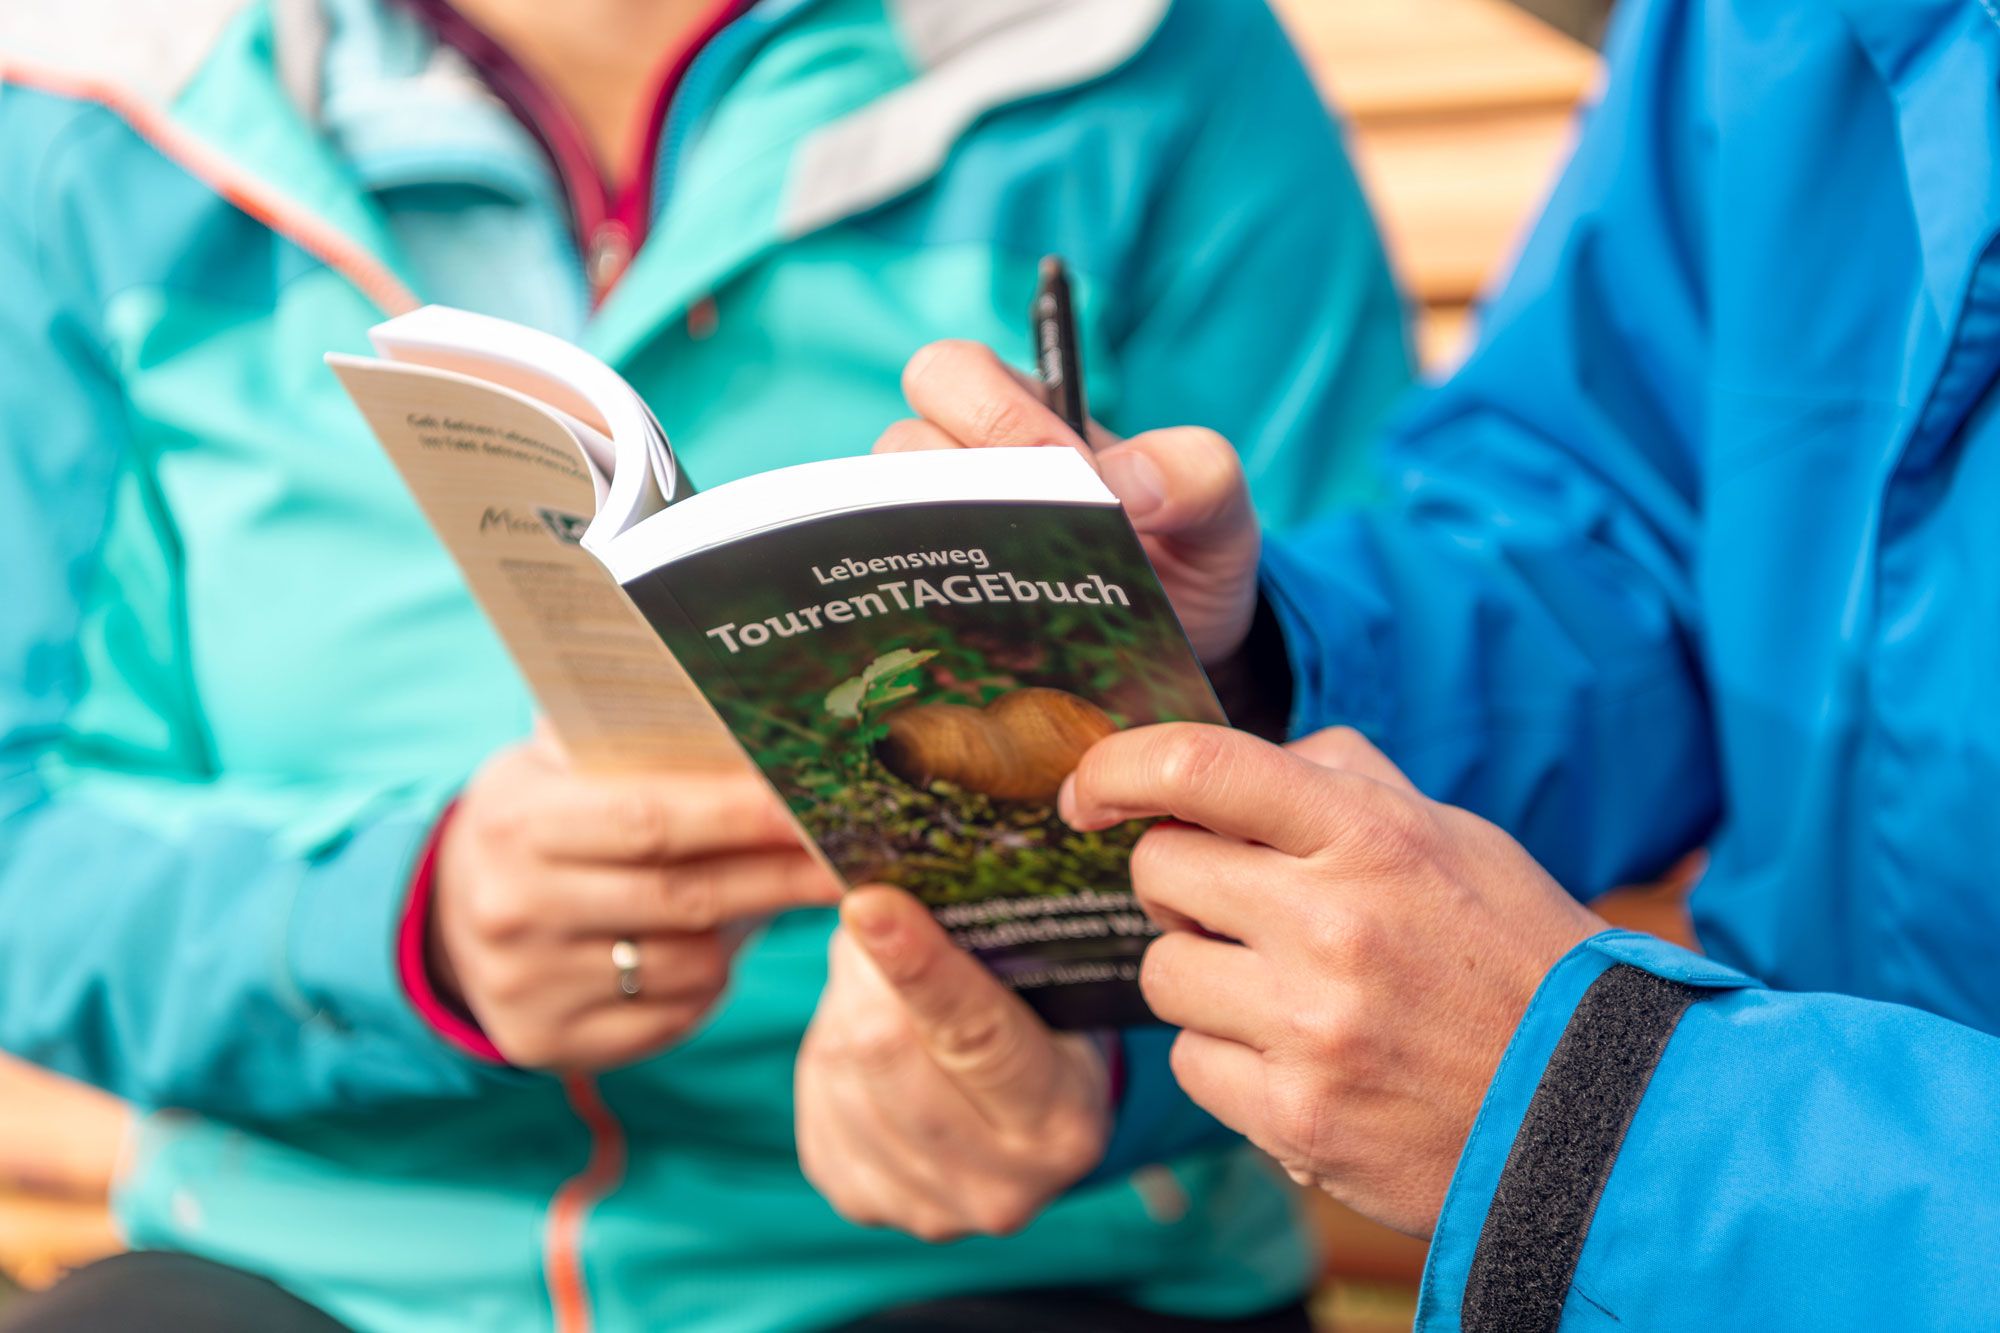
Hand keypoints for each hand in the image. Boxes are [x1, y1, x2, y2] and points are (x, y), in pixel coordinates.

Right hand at [432, 733, 841, 1069]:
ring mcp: (529, 987)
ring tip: (782, 891)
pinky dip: (710, 981)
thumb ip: (627, 740)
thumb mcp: (552, 764)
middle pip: (684, 896)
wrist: (451, 917)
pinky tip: (720, 946)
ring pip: (689, 963)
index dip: (740, 813)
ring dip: (749, 928)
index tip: (813, 801)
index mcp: (517, 823)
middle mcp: (514, 910)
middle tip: (849, 852)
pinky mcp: (550, 1043)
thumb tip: (741, 708)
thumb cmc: (538, 819)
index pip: (649, 820)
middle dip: (779, 873)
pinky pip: (671, 1016)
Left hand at [795, 887, 1110, 1241]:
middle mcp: (1000, 1184)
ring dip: (845, 1009)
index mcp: (1062, 1122)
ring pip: (840, 1070)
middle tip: (875, 919)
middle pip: (885, 1053)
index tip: (869, 903)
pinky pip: (817, 1097)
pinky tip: (864, 1039)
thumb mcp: (1039, 990)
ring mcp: (927, 1207)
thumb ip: (968, 954)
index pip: (976, 1032)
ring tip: (880, 986)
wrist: (1028, 1128)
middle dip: (867, 974)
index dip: (918, 965)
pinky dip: (831, 1049)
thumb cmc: (1041, 1033)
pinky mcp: (863, 1202)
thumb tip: (875, 910)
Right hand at [877, 341, 1262, 664]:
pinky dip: (921, 613)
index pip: (953, 373)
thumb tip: (1125, 481)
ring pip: (882, 521)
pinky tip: (973, 642)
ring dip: (932, 552)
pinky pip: (894, 601)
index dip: (991, 412)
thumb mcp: (1219, 515)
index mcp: (1024, 416)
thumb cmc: (1189, 557)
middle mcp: (966, 468)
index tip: (1063, 468)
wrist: (1183, 651)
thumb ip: (1198, 475)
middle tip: (1022, 532)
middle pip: (899, 443)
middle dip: (950, 477)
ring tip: (999, 594)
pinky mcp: (937, 611)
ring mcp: (943, 541)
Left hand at [1062, 724, 1604, 1236]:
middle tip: (1235, 909)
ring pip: (1163, 972)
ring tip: (1278, 993)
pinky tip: (1293, 1059)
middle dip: (1180, 884)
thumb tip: (1237, 761)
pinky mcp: (1296, 1116)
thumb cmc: (1518, 958)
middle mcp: (1332, 924)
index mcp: (1370, 836)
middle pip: (1158, 870)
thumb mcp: (1454, 838)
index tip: (1087, 790)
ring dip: (1201, 978)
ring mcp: (1311, 1026)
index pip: (1199, 766)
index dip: (1117, 766)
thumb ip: (1345, 784)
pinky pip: (1191, 1064)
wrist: (1601, 1110)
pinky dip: (1226, 1061)